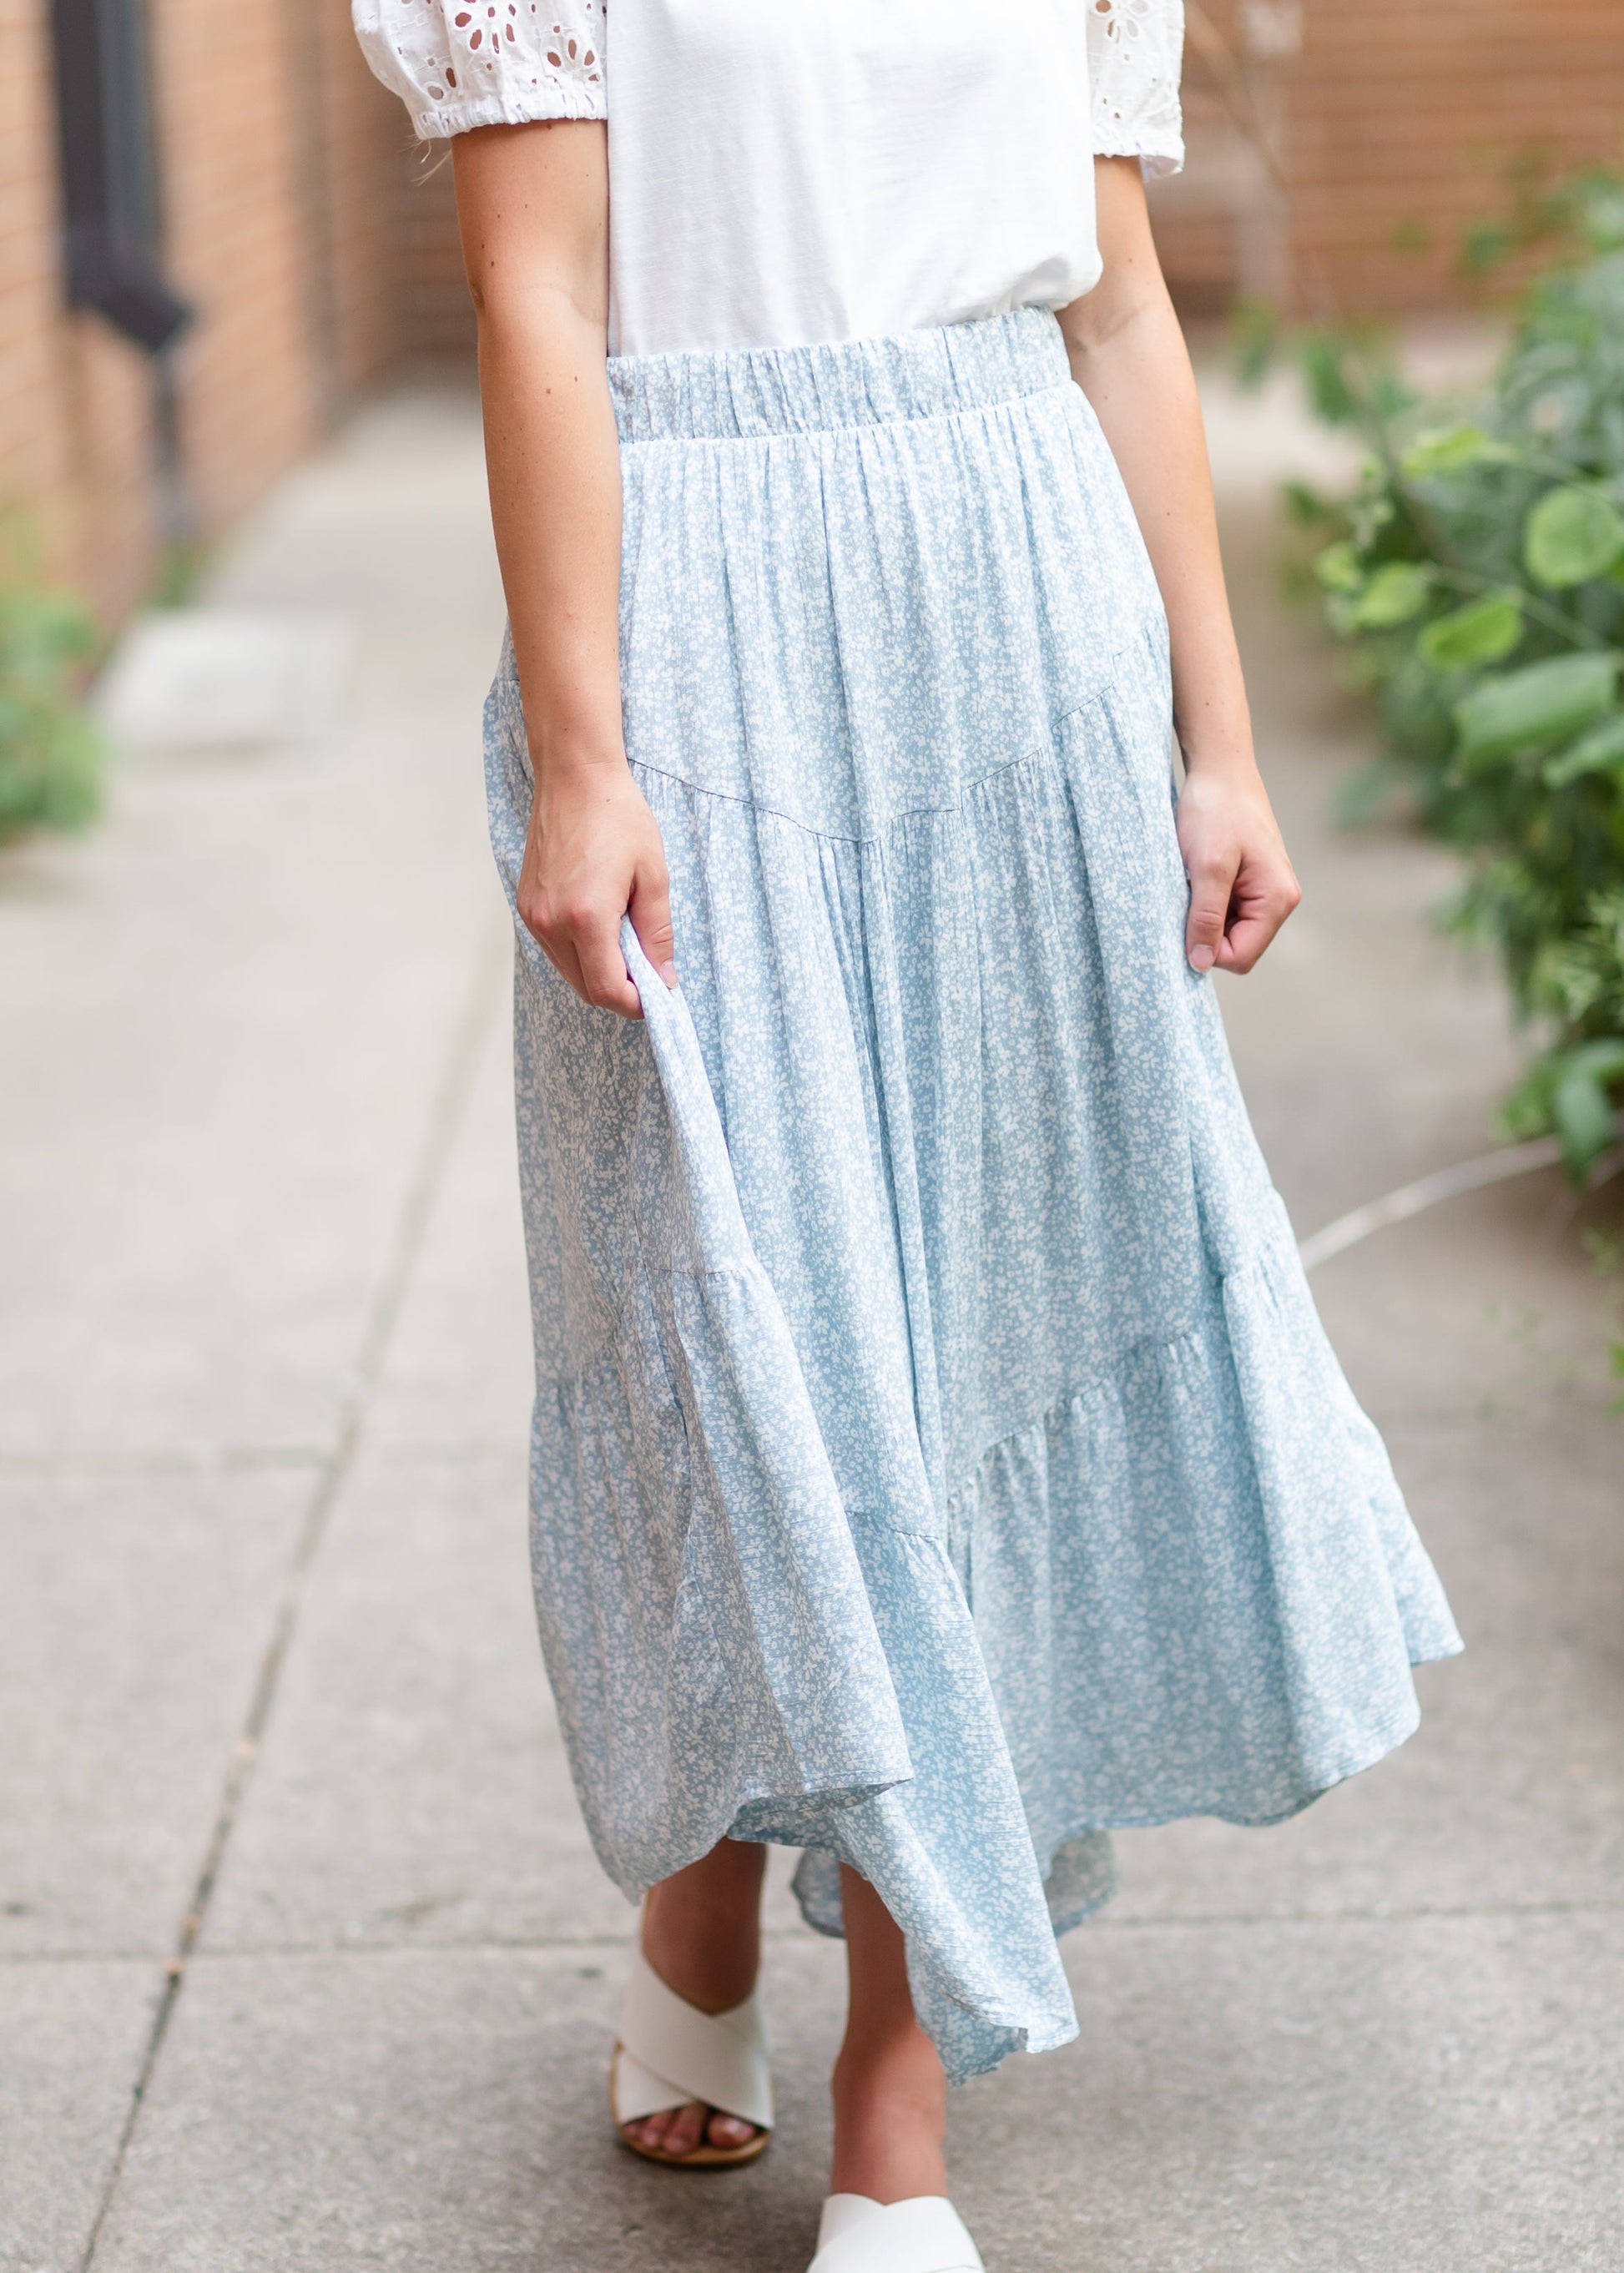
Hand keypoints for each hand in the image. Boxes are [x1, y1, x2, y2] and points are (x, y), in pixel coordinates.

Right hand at [518, 758, 674, 1017]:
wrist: (574, 777)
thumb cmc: (618, 817)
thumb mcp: (653, 876)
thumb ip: (658, 934)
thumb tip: (663, 976)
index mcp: (586, 916)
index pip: (608, 990)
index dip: (636, 1003)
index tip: (659, 995)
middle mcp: (552, 922)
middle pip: (587, 989)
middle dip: (620, 991)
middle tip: (649, 970)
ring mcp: (534, 916)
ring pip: (570, 972)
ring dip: (600, 972)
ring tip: (627, 940)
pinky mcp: (526, 906)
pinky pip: (556, 949)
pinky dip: (581, 953)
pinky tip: (602, 927)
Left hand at [1175, 757, 1300, 974]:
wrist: (1220, 769)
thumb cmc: (1215, 811)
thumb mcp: (1207, 867)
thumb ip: (1205, 917)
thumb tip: (1200, 964)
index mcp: (1278, 900)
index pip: (1240, 957)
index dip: (1207, 948)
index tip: (1183, 918)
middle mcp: (1278, 900)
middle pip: (1235, 947)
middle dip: (1205, 930)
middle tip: (1186, 893)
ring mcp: (1265, 891)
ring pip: (1226, 930)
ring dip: (1202, 914)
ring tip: (1192, 880)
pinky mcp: (1249, 882)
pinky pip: (1223, 910)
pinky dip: (1203, 900)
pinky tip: (1195, 875)